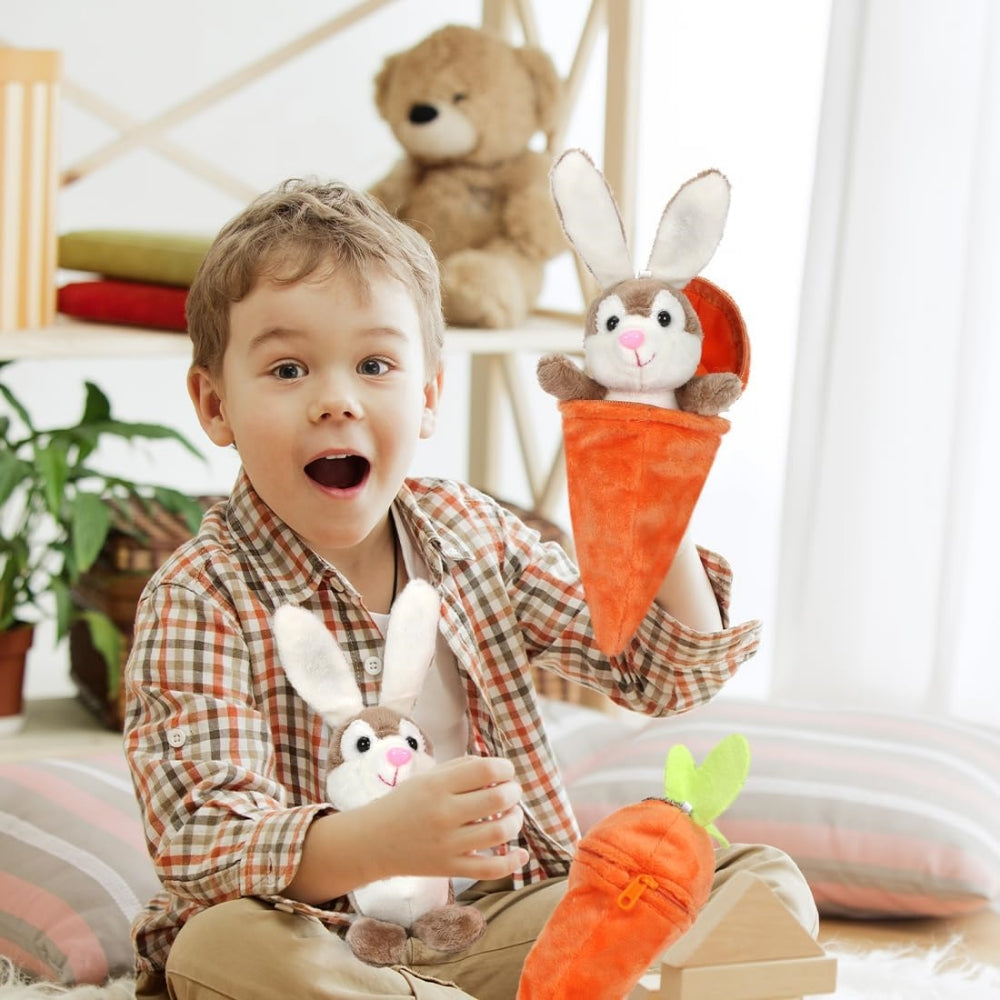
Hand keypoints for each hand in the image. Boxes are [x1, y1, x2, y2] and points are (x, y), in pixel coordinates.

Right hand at [367, 755, 527, 882]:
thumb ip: (461, 768)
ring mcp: (447, 844)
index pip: (485, 770)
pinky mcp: (450, 868)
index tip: (506, 771)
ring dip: (515, 821)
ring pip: (499, 832)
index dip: (505, 768)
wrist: (372, 842)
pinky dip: (511, 862)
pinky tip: (521, 853)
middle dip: (513, 793)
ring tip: (512, 815)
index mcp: (437, 785)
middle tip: (511, 792)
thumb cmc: (404, 803)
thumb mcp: (427, 777)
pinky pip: (489, 869)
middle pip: (497, 799)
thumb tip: (499, 769)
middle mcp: (443, 813)